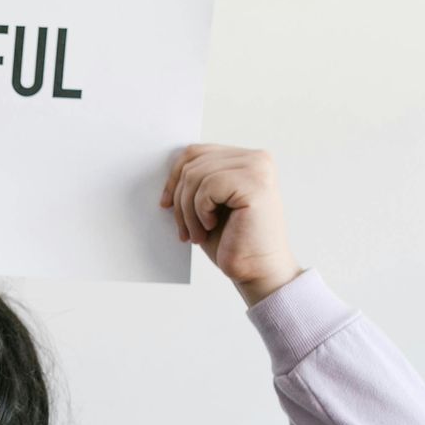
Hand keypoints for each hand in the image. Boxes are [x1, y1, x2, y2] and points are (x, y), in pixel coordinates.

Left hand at [159, 144, 298, 288]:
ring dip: (188, 210)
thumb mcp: (207, 205)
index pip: (196, 152)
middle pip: (193, 163)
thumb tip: (167, 170)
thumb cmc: (232, 242)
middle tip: (184, 230)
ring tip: (197, 234)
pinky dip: (200, 211)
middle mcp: (256, 159)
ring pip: (196, 175)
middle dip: (180, 199)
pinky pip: (208, 186)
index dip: (174, 177)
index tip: (166, 204)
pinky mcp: (255, 183)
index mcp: (245, 160)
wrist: (257, 271)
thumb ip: (196, 181)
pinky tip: (211, 226)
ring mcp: (258, 168)